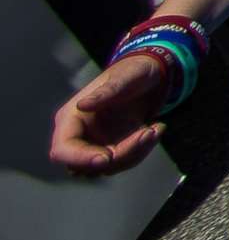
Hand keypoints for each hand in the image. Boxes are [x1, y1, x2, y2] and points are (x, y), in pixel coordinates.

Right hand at [50, 53, 169, 175]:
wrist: (151, 77)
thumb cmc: (133, 72)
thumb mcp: (124, 77)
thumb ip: (105, 92)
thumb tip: (82, 105)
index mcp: (71, 118)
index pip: (62, 149)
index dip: (80, 159)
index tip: (107, 158)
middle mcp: (79, 136)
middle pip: (89, 165)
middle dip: (122, 153)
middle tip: (148, 132)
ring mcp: (95, 145)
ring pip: (110, 167)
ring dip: (136, 152)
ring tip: (155, 128)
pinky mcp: (113, 149)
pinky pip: (125, 162)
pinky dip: (142, 150)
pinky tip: (155, 129)